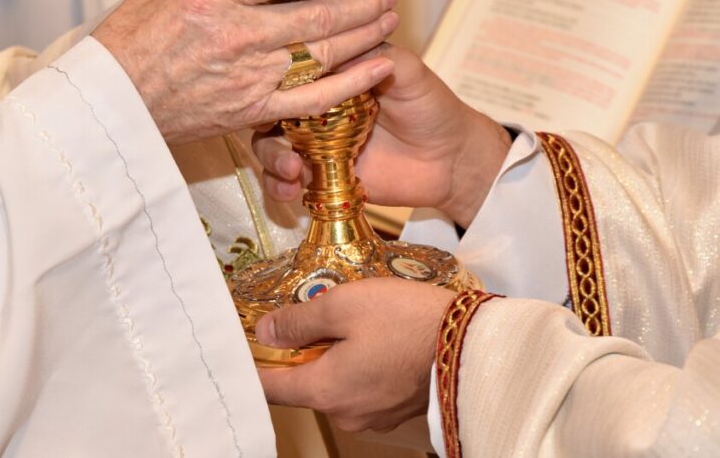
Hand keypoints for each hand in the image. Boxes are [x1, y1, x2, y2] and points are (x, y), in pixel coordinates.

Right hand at [92, 0, 400, 144]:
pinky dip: (354, 83)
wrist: (110, 109)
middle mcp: (239, 36)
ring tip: (390, 15)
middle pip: (320, 15)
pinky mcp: (254, 112)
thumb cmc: (127, 47)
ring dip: (366, 33)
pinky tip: (380, 66)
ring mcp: (250, 78)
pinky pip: (315, 99)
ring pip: (326, 53)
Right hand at [254, 45, 511, 225]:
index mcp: (331, 73)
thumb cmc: (431, 106)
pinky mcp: (318, 174)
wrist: (450, 160)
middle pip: (269, 108)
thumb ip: (375, 54)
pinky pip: (285, 180)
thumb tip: (336, 42)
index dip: (273, 76)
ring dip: (271, 158)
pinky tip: (292, 192)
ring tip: (292, 171)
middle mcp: (314, 104)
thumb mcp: (407, 71)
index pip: (290, 68)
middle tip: (283, 134)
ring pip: (270, 145)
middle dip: (266, 123)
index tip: (270, 86)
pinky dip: (279, 186)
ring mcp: (313, 141)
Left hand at [256, 278, 454, 432]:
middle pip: (303, 385)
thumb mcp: (345, 304)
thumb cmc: (409, 321)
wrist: (473, 344)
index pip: (269, 388)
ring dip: (332, 356)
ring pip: (335, 384)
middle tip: (305, 313)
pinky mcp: (397, 408)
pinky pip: (363, 386)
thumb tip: (266, 333)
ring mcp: (374, 415)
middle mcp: (345, 413)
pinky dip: (358, 364)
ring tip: (347, 320)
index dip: (252, 363)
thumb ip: (299, 320)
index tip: (246, 342)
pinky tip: (373, 336)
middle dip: (299, 352)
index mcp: (325, 390)